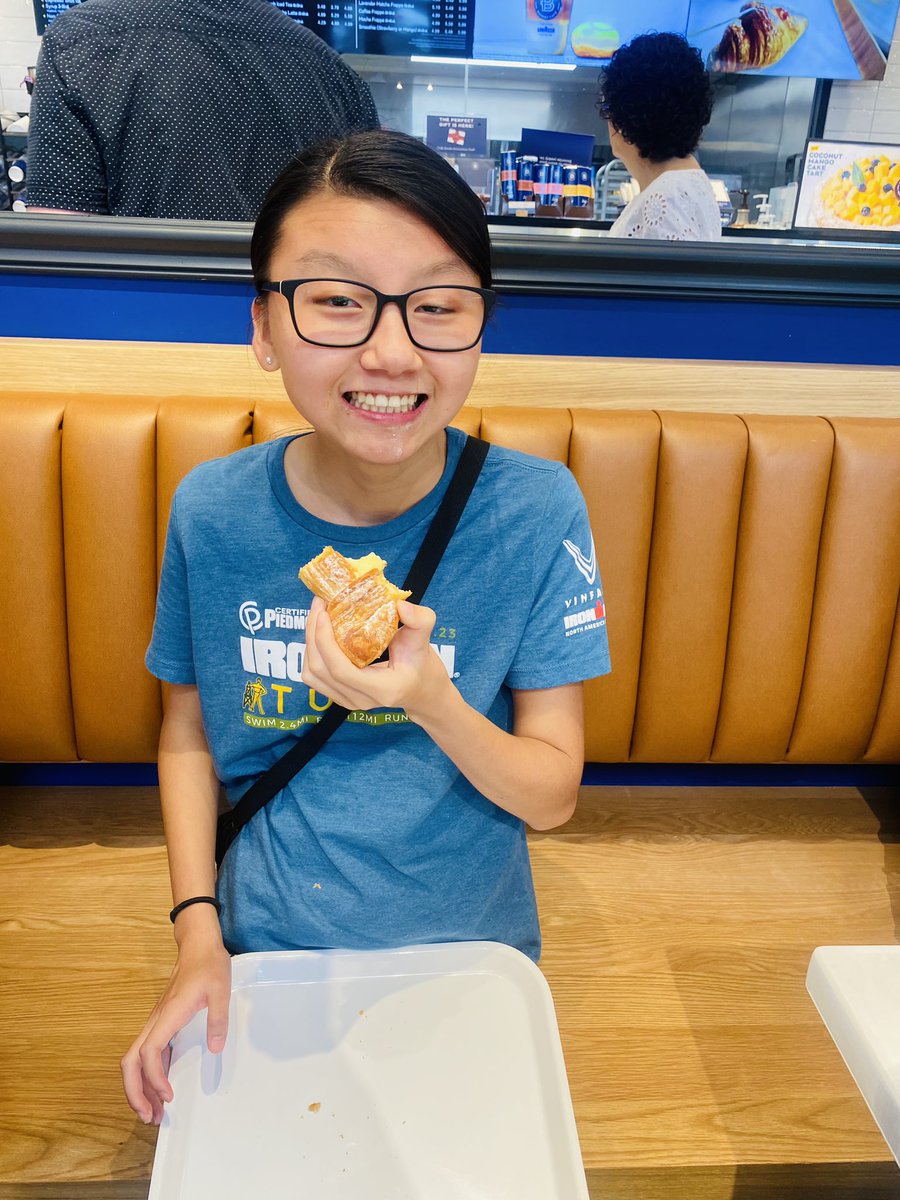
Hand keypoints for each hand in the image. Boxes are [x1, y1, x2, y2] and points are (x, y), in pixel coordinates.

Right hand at [121, 928, 231, 1124]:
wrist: (198, 944)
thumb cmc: (208, 964)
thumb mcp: (221, 988)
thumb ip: (218, 1018)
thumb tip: (215, 1048)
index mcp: (169, 1014)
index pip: (150, 1052)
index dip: (154, 1078)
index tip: (169, 1097)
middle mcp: (156, 1021)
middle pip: (131, 1061)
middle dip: (135, 1092)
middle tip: (150, 1117)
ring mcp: (157, 1022)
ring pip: (135, 1060)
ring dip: (139, 1087)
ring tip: (153, 1112)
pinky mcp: (162, 1023)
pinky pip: (148, 1053)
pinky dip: (149, 1075)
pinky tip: (161, 1088)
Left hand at [302, 597, 451, 720]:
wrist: (420, 688)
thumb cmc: (421, 662)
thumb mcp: (424, 638)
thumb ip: (420, 620)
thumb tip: (400, 605)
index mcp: (382, 689)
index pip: (341, 670)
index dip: (325, 641)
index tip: (324, 612)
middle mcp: (361, 700)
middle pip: (320, 670)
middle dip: (312, 634)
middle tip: (319, 604)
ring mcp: (348, 701)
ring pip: (312, 674)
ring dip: (309, 642)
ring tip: (318, 615)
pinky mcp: (339, 696)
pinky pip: (314, 676)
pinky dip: (312, 652)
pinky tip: (320, 631)